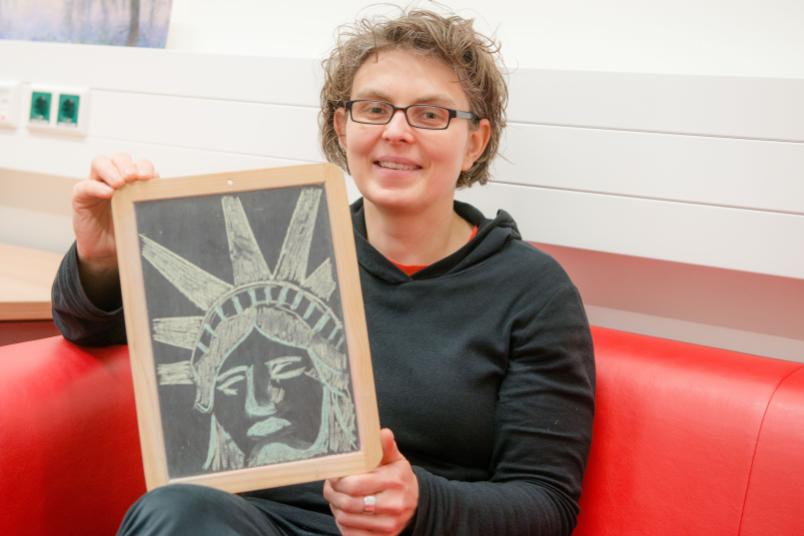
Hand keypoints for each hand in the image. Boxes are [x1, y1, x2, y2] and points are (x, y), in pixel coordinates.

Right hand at [73, 154, 156, 305]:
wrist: (106, 253)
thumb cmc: (127, 232)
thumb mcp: (143, 217)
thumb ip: (152, 206)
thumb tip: (175, 201)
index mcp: (132, 183)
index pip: (138, 164)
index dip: (145, 167)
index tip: (151, 177)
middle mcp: (113, 179)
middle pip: (119, 158)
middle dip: (128, 164)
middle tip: (134, 177)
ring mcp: (96, 186)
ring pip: (100, 162)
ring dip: (112, 169)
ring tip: (120, 183)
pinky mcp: (81, 197)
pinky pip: (84, 185)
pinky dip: (96, 186)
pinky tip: (107, 193)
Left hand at [324, 428, 418, 534]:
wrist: (416, 504)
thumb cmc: (399, 479)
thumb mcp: (396, 461)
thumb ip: (386, 447)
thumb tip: (383, 433)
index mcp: (394, 481)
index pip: (355, 485)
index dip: (338, 481)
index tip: (333, 475)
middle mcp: (393, 505)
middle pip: (349, 503)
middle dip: (333, 494)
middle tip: (329, 487)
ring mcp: (389, 524)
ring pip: (348, 519)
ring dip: (335, 509)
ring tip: (334, 498)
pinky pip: (352, 534)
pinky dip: (343, 524)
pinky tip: (343, 513)